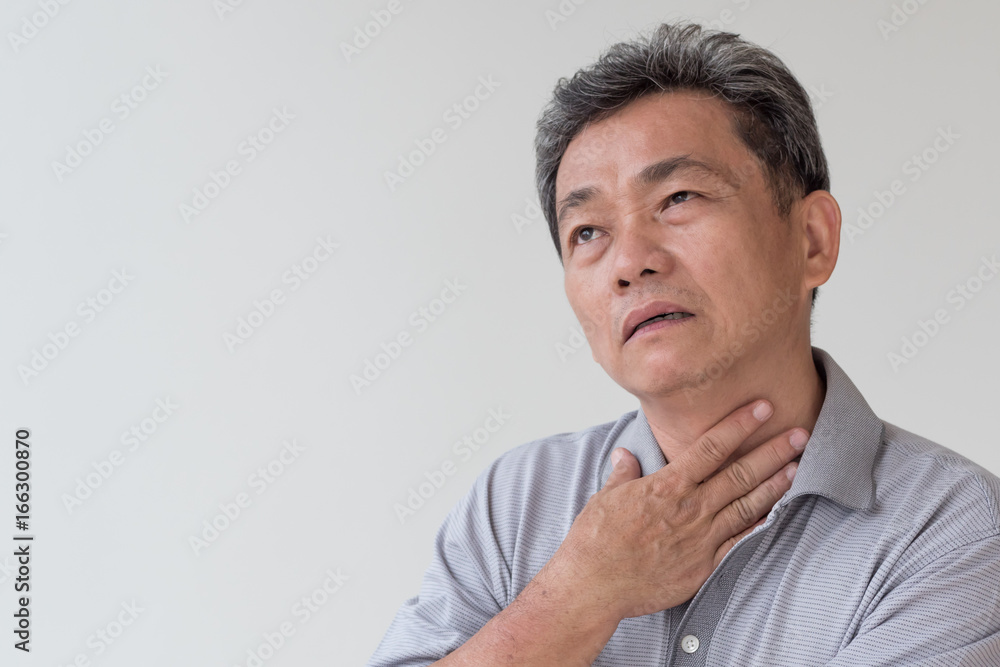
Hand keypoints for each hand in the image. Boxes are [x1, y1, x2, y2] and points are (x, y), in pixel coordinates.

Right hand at [543, 399, 805, 620]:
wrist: (595, 585)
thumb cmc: (596, 541)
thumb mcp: (606, 497)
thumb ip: (623, 473)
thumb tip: (626, 456)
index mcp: (667, 486)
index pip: (711, 447)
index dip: (739, 425)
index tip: (762, 408)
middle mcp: (690, 508)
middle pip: (740, 473)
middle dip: (773, 451)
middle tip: (799, 434)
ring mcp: (701, 537)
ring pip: (747, 505)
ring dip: (775, 485)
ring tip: (797, 467)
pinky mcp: (703, 564)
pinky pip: (739, 541)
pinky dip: (759, 525)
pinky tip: (776, 513)